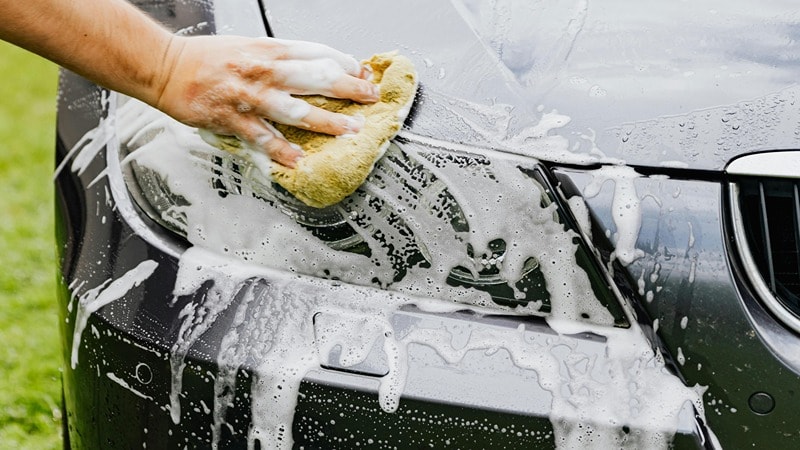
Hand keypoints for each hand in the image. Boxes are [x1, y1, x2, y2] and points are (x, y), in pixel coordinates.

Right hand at [155, 35, 379, 167]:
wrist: (166, 67)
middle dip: (347, 89)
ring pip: (296, 109)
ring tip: (349, 131)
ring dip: (326, 121)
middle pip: (314, 78)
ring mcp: (249, 97)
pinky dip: (282, 150)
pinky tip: (300, 159)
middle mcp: (263, 71)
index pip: (316, 53)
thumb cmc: (208, 58)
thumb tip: (314, 68)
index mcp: (269, 50)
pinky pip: (262, 138)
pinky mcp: (232, 120)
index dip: (344, 63)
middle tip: (370, 99)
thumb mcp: (249, 47)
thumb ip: (281, 59)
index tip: (363, 75)